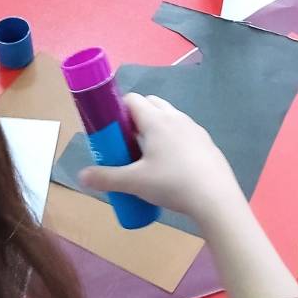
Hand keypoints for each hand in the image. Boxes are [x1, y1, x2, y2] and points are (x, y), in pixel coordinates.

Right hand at [79, 94, 247, 229]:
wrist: (216, 198)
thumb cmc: (172, 184)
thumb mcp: (134, 183)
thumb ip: (106, 178)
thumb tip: (81, 176)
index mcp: (156, 120)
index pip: (133, 99)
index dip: (118, 110)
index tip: (111, 130)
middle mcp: (176, 118)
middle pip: (152, 103)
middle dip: (136, 116)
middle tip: (128, 142)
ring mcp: (194, 129)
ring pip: (170, 118)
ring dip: (156, 127)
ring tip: (149, 156)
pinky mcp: (207, 143)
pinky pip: (184, 132)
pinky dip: (174, 140)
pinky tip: (172, 166)